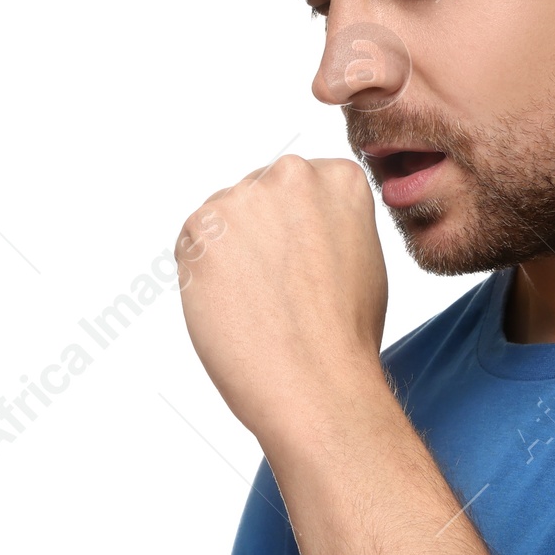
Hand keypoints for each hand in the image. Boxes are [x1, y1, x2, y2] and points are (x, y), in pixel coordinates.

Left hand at [176, 156, 389, 448]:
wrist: (317, 381)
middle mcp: (292, 173)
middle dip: (262, 236)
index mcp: (339, 178)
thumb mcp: (362, 255)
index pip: (301, 187)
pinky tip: (235, 303)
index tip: (308, 263)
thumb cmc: (344, 333)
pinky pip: (192, 244)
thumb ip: (330, 222)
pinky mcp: (201, 227)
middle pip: (259, 196)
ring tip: (260, 300)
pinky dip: (204, 275)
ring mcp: (244, 197)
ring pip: (223, 220)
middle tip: (282, 288)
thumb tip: (297, 222)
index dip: (298, 231)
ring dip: (231, 255)